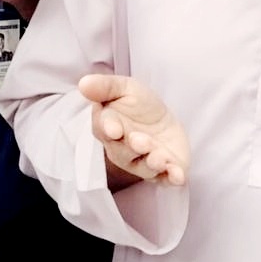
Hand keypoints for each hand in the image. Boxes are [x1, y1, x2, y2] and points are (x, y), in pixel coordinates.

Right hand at [78, 73, 188, 189]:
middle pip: (123, 152)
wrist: (162, 120)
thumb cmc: (138, 105)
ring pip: (144, 167)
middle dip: (133, 147)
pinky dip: (171, 178)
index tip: (114, 129)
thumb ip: (105, 86)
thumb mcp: (125, 88)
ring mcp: (142, 163)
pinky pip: (165, 178)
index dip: (108, 129)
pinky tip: (178, 176)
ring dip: (152, 164)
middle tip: (141, 141)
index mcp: (109, 127)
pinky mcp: (163, 171)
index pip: (104, 129)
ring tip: (160, 158)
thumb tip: (83, 83)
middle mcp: (122, 150)